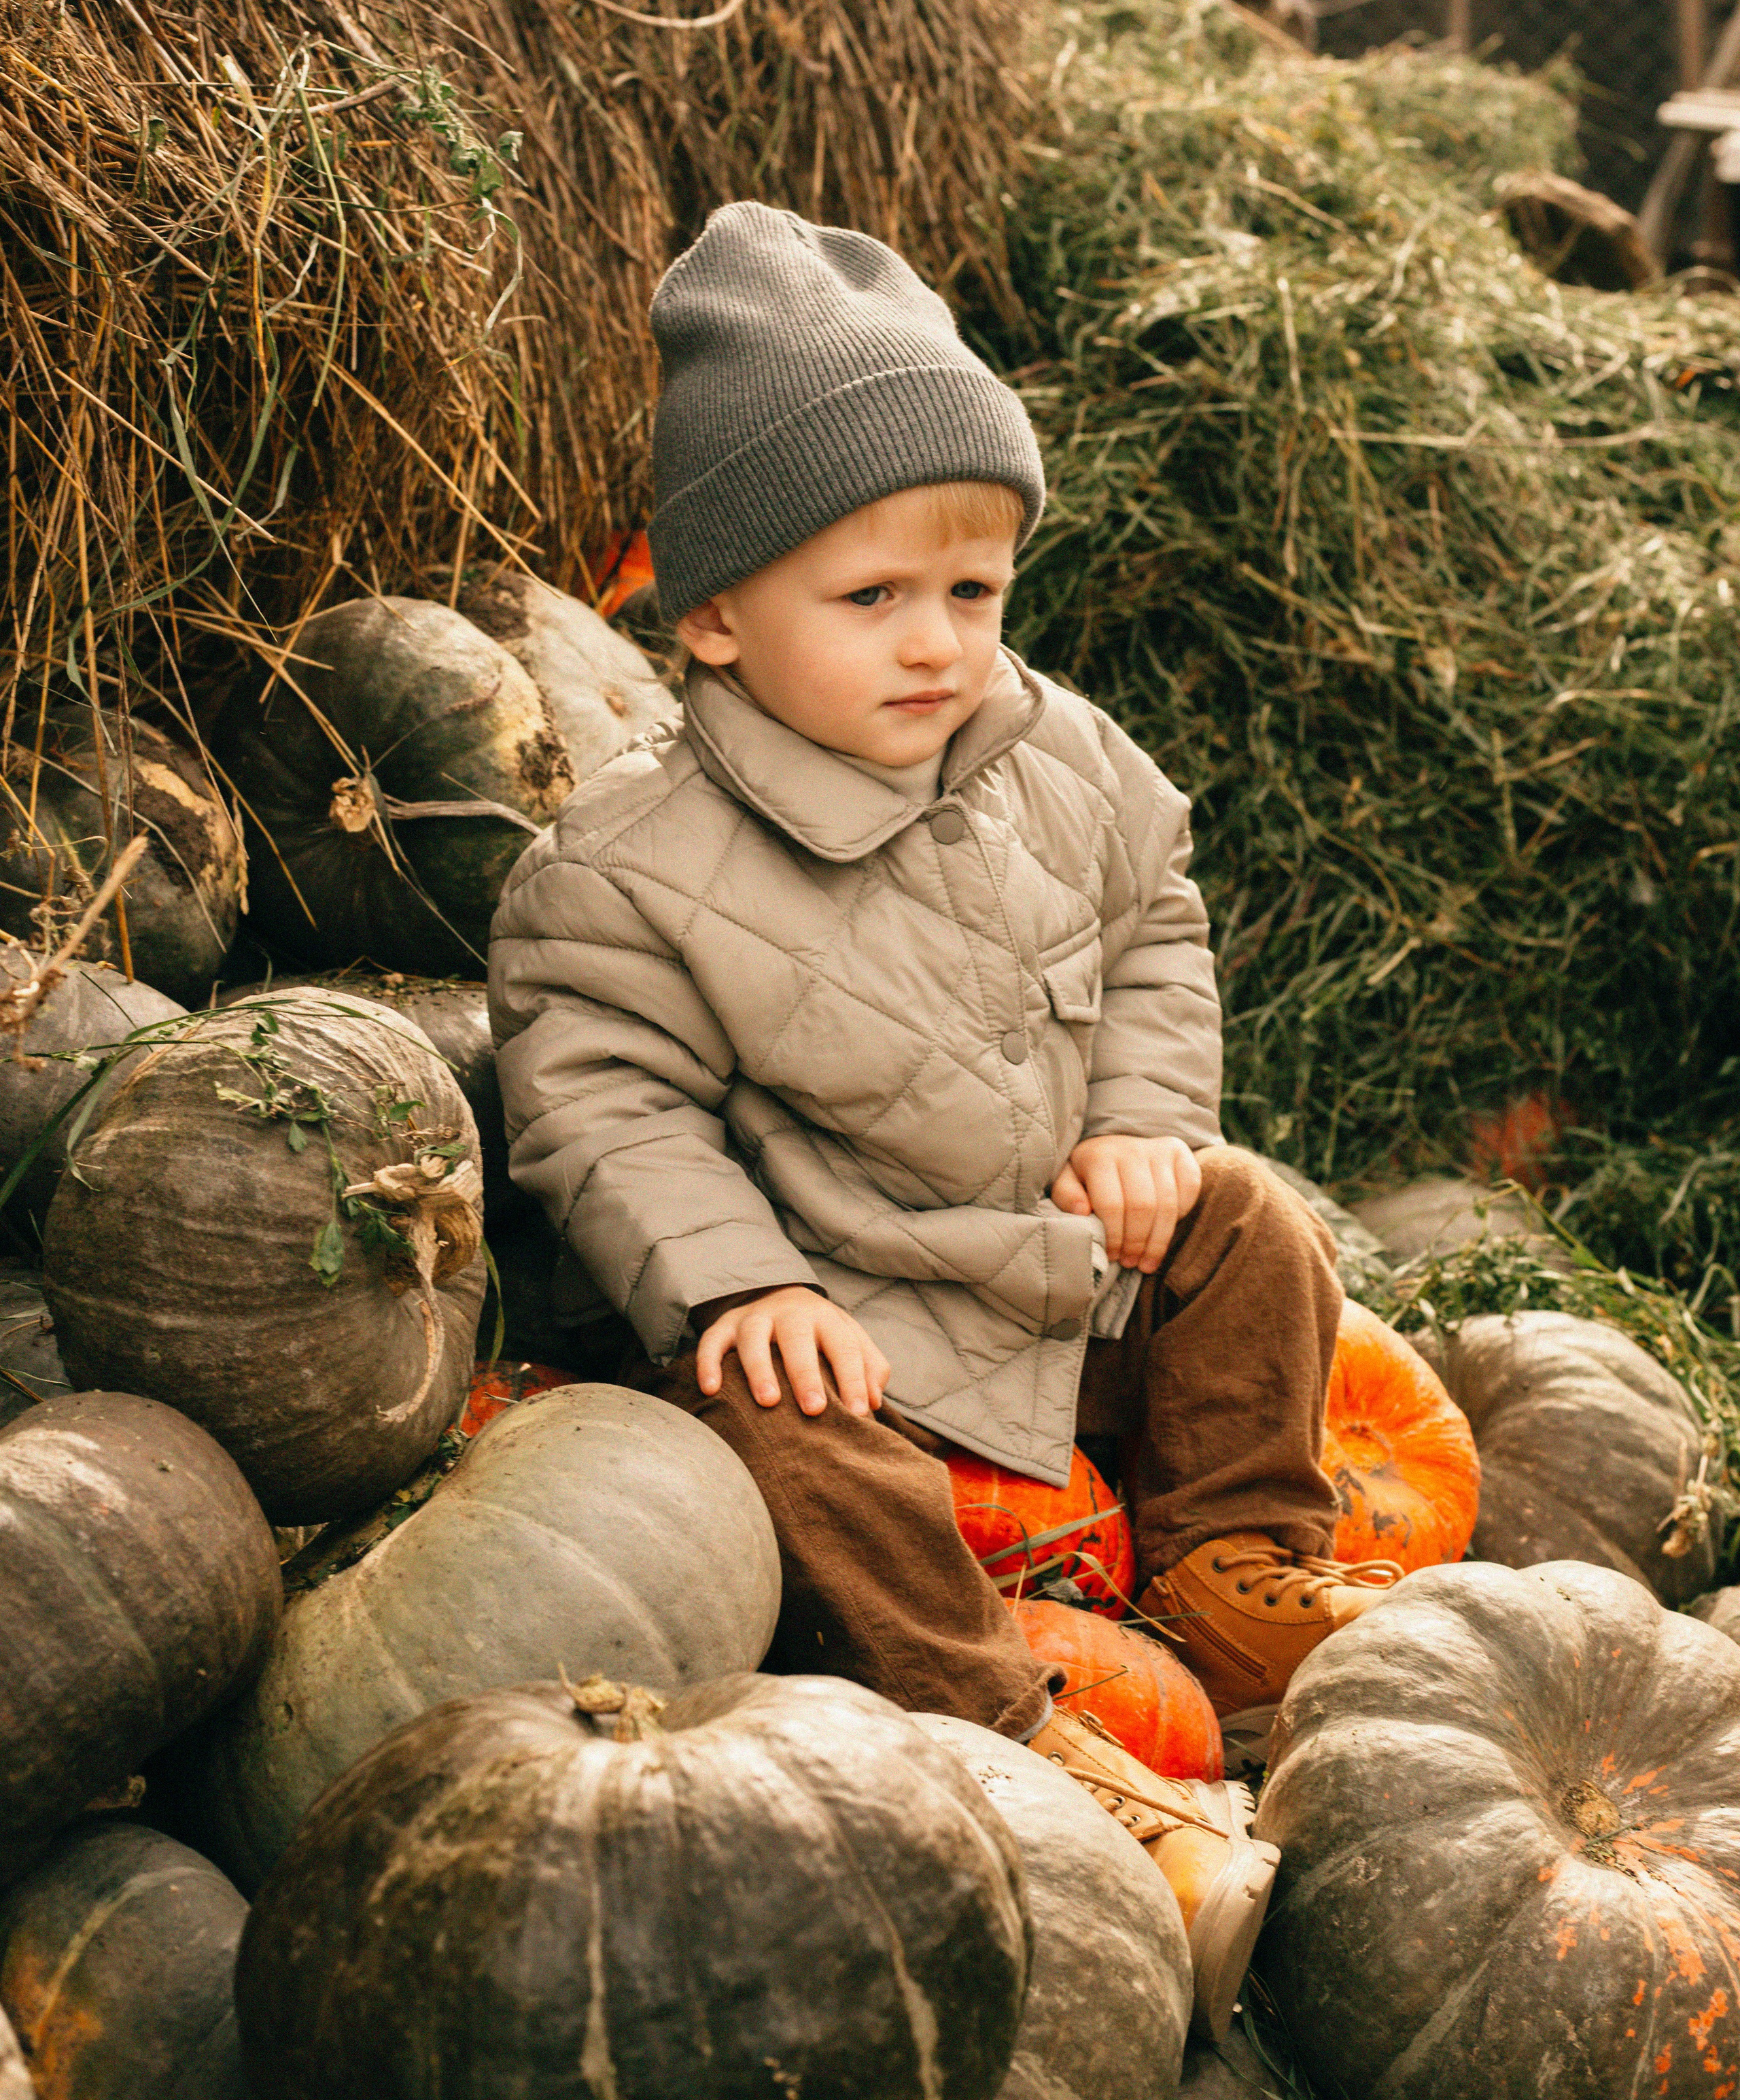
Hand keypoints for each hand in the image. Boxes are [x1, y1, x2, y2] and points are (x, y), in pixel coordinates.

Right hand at [696, 1286, 891, 1418]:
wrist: (780, 1296)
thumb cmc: (821, 1334)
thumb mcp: (849, 1340)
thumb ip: (869, 1367)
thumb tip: (873, 1401)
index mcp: (826, 1319)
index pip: (844, 1347)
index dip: (853, 1379)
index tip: (858, 1413)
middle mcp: (790, 1314)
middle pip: (798, 1339)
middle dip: (806, 1374)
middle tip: (814, 1410)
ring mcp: (755, 1317)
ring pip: (754, 1338)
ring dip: (760, 1369)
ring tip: (768, 1402)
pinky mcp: (725, 1326)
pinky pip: (712, 1341)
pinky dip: (709, 1363)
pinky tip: (711, 1389)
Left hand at [1050, 1135, 1202, 1271]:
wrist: (1113, 1145)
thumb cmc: (1088, 1173)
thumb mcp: (1068, 1182)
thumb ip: (1066, 1196)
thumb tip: (1082, 1211)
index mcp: (1099, 1156)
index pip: (1112, 1205)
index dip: (1114, 1236)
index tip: (1112, 1256)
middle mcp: (1131, 1149)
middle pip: (1143, 1207)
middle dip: (1137, 1242)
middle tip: (1130, 1262)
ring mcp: (1158, 1149)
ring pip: (1168, 1203)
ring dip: (1158, 1240)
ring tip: (1147, 1261)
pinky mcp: (1179, 1151)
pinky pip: (1190, 1187)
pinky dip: (1182, 1213)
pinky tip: (1165, 1230)